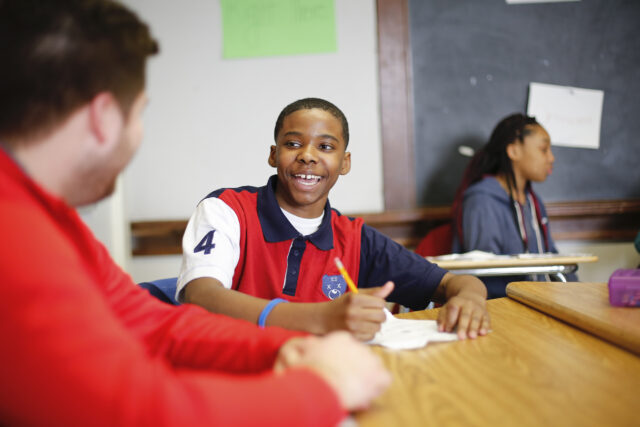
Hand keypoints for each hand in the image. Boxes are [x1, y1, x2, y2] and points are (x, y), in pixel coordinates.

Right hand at [275, 332, 390, 410]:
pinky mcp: (379, 375)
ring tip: (355, 390)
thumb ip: (309, 346)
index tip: (339, 370)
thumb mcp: (304, 352)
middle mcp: (358, 345)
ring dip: (367, 377)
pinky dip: (377, 388)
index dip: (345, 361)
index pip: (349, 347)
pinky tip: (365, 394)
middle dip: (357, 368)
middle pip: (362, 356)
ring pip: (374, 367)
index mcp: (342, 338)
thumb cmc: (309, 370)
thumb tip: (308, 342)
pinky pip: (383, 380)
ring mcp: (370, 359)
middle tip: (346, 382)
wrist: (321, 382)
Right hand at [320, 281, 393, 340]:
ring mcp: (352, 326)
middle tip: (371, 313)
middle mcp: (353, 312)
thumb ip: (374, 292)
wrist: (323, 318)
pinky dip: (368, 333)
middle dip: (379, 315)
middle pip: (381, 316)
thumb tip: (391, 285)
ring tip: (365, 321)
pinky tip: (361, 328)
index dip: (379, 303)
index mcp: (354, 299)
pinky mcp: (352, 337)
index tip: (372, 305)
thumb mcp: (356, 294)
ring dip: (374, 325)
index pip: (381, 303)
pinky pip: (371, 336)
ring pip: (378, 327)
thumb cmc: (342, 305)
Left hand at [437, 290, 489, 339]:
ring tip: (472, 336)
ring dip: (474, 328)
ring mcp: (478, 308)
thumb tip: (441, 329)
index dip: (450, 320)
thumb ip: (442, 318)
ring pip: (476, 318)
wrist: (472, 296)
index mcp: (456, 301)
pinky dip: (484, 327)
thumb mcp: (446, 308)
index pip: (453, 309)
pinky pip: (486, 320)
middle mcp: (468, 304)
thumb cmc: (457, 306)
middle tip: (461, 337)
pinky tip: (482, 333)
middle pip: (465, 315)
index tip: (448, 330)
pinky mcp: (485, 314)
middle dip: (463, 327)